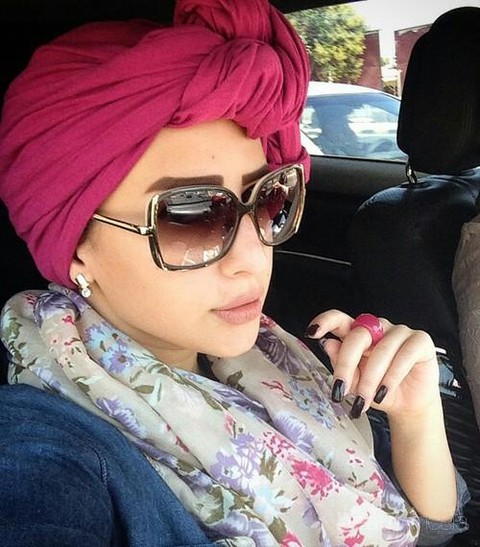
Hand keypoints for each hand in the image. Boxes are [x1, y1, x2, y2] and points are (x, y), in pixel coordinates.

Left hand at [306, 309, 439, 418]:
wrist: (408, 405)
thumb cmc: (378, 390)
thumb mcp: (354, 381)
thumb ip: (340, 363)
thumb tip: (327, 344)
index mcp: (357, 332)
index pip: (339, 319)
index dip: (325, 321)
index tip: (311, 332)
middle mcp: (378, 327)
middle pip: (358, 336)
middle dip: (346, 365)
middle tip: (340, 390)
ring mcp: (400, 331)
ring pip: (381, 349)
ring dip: (370, 379)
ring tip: (364, 401)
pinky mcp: (420, 341)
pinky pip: (404, 355)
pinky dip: (392, 376)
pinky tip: (384, 392)